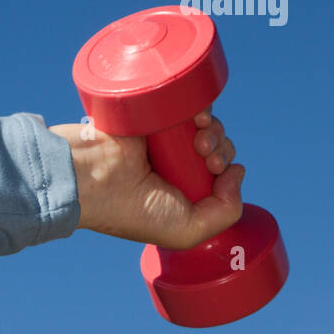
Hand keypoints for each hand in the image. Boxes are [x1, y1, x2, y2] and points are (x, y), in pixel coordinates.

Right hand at [47, 112, 243, 249]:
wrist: (94, 180)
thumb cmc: (134, 211)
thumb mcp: (187, 231)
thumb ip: (225, 214)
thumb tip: (239, 171)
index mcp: (181, 192)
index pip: (218, 175)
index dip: (227, 171)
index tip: (217, 174)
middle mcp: (175, 165)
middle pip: (218, 148)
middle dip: (222, 151)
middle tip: (207, 159)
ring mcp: (166, 138)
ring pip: (209, 126)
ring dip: (216, 132)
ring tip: (199, 141)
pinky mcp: (157, 113)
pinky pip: (192, 102)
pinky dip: (204, 108)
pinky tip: (198, 118)